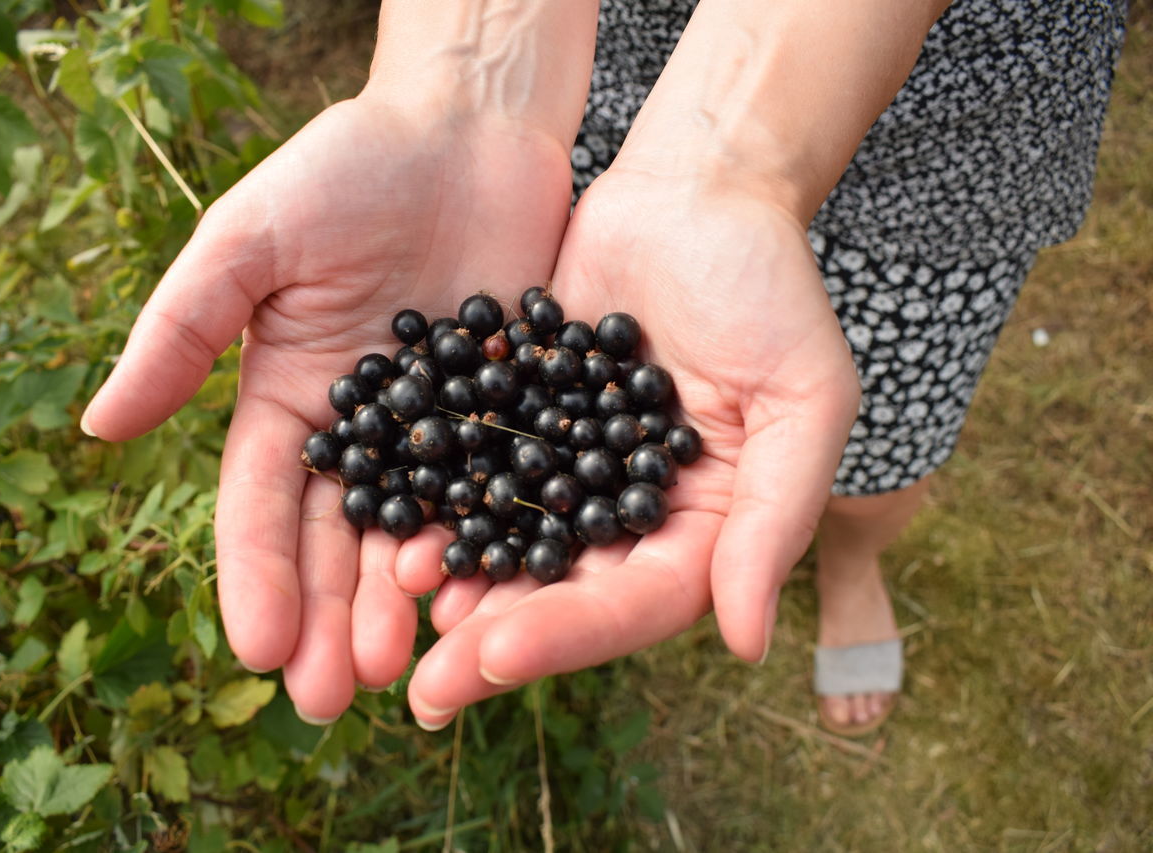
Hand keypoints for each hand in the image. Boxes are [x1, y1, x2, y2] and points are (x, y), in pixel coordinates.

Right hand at [81, 94, 573, 721]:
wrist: (467, 131)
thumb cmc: (346, 171)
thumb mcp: (249, 240)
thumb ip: (181, 331)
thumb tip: (97, 429)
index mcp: (288, 402)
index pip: (261, 505)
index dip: (256, 577)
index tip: (259, 650)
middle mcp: (361, 433)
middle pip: (341, 541)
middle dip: (332, 619)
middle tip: (334, 700)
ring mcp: (441, 432)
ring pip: (420, 533)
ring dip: (407, 605)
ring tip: (406, 670)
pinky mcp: (512, 416)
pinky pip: (503, 492)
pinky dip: (493, 547)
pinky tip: (490, 601)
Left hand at [396, 169, 861, 725]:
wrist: (696, 190)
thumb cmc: (769, 285)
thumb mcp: (804, 396)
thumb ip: (774, 516)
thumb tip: (746, 643)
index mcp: (704, 525)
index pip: (641, 602)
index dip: (571, 633)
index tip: (495, 655)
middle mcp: (631, 514)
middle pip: (565, 593)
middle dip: (496, 640)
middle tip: (424, 691)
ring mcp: (570, 469)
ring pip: (509, 543)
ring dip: (455, 583)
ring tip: (392, 614)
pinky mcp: (520, 419)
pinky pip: (475, 471)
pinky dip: (434, 501)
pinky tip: (386, 527)